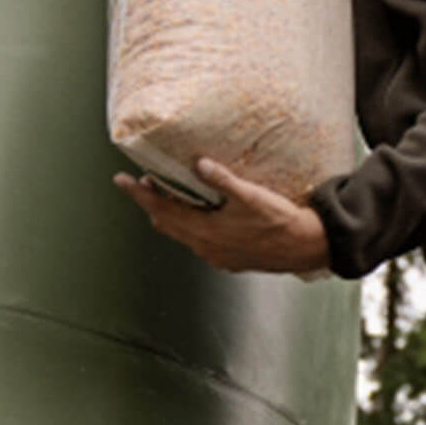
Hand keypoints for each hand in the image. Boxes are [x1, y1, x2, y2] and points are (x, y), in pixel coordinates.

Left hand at [114, 157, 330, 274]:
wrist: (304, 247)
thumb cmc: (279, 221)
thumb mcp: (251, 195)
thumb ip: (223, 180)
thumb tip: (199, 164)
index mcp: (205, 230)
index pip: (161, 208)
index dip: (139, 194)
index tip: (121, 180)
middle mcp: (205, 246)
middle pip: (165, 223)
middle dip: (151, 202)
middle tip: (142, 183)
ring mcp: (215, 256)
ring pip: (180, 234)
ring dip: (170, 215)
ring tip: (166, 195)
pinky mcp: (228, 260)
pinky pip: (197, 242)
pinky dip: (188, 226)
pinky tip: (198, 216)